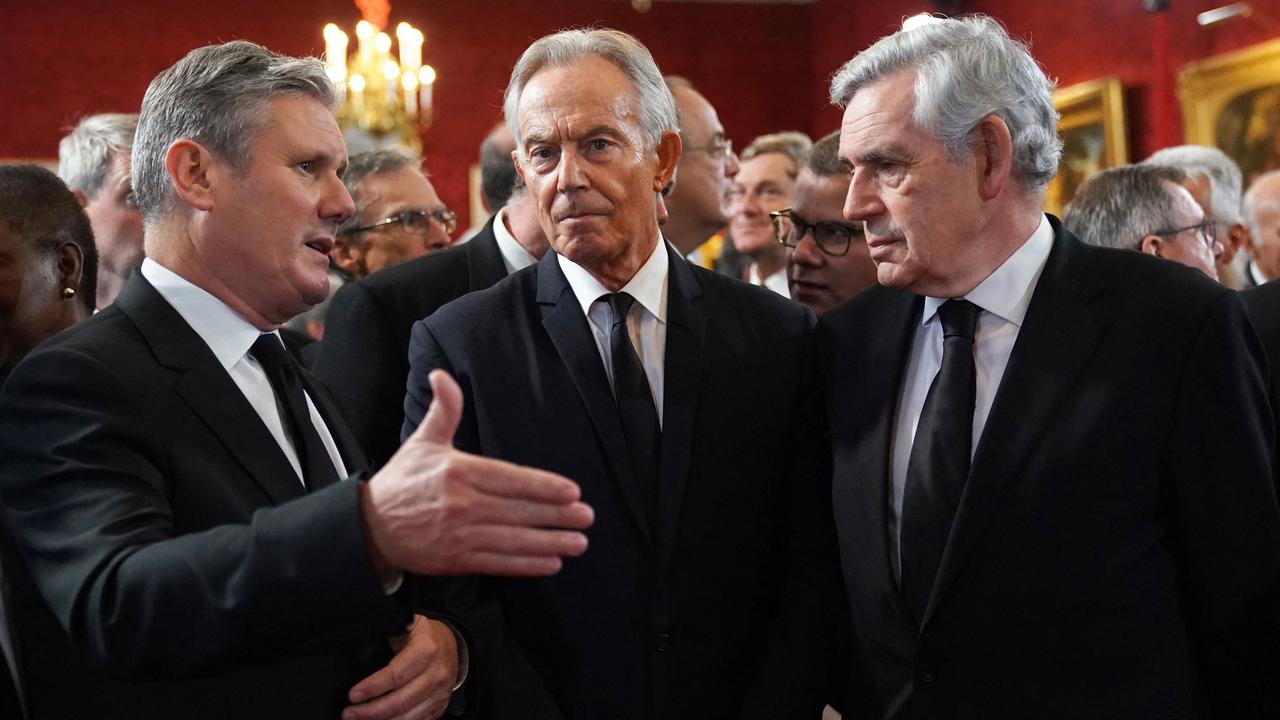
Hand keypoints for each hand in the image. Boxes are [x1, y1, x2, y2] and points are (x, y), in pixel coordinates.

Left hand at [342, 615, 456, 719]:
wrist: (451, 643)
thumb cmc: (423, 635)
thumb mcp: (408, 623)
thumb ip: (389, 628)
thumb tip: (363, 632)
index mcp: (426, 650)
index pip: (397, 674)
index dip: (373, 686)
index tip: (353, 694)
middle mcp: (436, 673)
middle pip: (401, 701)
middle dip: (371, 711)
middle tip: (348, 713)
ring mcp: (440, 692)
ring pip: (409, 716)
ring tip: (359, 719)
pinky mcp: (440, 706)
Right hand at [362, 370, 592, 576]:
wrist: (369, 527)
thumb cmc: (402, 481)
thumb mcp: (423, 441)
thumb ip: (444, 410)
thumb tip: (441, 375)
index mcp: (458, 471)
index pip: (510, 478)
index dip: (542, 486)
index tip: (571, 491)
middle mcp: (461, 503)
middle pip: (517, 509)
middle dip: (556, 515)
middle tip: (586, 516)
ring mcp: (459, 534)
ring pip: (512, 538)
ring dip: (549, 541)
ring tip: (579, 542)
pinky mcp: (455, 559)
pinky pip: (498, 561)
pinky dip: (525, 563)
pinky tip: (551, 562)